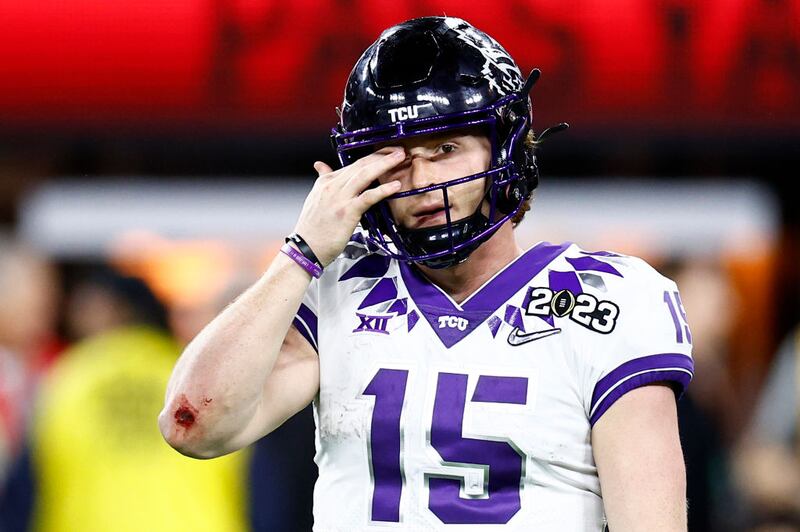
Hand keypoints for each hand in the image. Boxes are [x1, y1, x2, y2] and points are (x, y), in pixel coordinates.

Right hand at [292, 147, 405, 266]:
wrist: (304, 248)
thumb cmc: (312, 228)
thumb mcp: (315, 199)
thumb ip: (322, 180)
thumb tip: (320, 165)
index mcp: (326, 182)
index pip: (352, 164)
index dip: (371, 156)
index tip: (386, 152)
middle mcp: (332, 186)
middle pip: (360, 165)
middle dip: (381, 154)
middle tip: (398, 149)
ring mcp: (340, 198)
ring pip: (365, 174)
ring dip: (384, 164)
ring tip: (400, 157)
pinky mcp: (347, 212)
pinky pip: (368, 197)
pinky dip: (383, 190)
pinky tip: (395, 186)